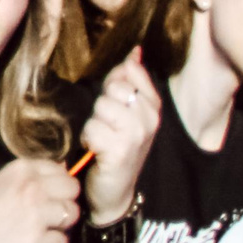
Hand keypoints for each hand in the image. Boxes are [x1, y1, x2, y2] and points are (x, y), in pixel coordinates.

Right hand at [0, 158, 80, 242]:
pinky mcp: (38, 241)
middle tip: (47, 218)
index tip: (46, 198)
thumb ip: (25, 183)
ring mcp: (35, 214)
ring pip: (72, 215)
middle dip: (64, 203)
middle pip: (72, 190)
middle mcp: (29, 187)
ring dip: (60, 226)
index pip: (59, 170)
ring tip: (39, 234)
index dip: (57, 186)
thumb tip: (59, 177)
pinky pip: (63, 242)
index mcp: (17, 170)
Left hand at [77, 54, 161, 222]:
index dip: (113, 82)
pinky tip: (98, 151)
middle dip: (102, 105)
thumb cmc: (116, 147)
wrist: (114, 191)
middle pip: (113, 87)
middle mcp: (150, 119)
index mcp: (154, 107)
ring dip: (94, 124)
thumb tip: (134, 51)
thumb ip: (128, 81)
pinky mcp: (120, 149)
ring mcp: (137, 135)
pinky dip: (88, 139)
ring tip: (103, 139)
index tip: (115, 103)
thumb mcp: (127, 113)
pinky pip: (92, 128)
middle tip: (108, 127)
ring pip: (101, 106)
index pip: (131, 72)